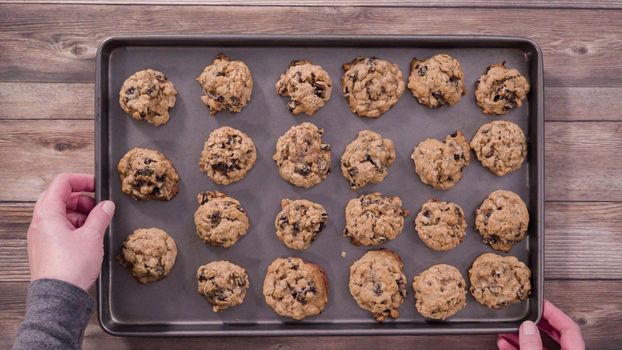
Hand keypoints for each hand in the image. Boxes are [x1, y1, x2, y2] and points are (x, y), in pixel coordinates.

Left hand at [28, 173, 114, 290]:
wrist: (59, 296)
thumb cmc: (69, 268)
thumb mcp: (92, 236)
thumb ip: (100, 216)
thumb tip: (106, 206)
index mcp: (47, 213)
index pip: (62, 182)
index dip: (82, 180)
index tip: (96, 186)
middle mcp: (40, 222)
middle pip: (60, 197)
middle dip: (82, 199)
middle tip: (99, 207)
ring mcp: (41, 236)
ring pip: (61, 214)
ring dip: (80, 214)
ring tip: (96, 224)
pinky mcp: (46, 248)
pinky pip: (60, 229)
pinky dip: (75, 227)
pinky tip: (88, 237)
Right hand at [497, 299, 584, 349]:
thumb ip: (532, 344)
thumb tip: (527, 327)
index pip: (569, 328)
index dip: (555, 313)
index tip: (542, 304)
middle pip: (554, 334)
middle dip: (536, 321)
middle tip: (527, 312)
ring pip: (538, 344)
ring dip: (521, 335)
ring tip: (508, 328)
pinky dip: (516, 347)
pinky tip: (505, 342)